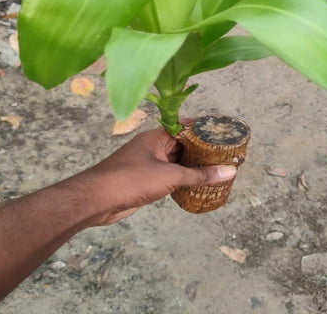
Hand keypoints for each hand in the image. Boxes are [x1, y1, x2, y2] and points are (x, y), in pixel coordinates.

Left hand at [82, 125, 236, 224]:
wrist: (96, 200)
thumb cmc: (132, 180)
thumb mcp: (169, 176)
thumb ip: (199, 175)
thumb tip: (229, 171)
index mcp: (157, 137)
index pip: (186, 127)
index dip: (204, 129)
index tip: (223, 134)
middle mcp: (153, 146)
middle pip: (182, 144)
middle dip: (202, 150)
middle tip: (225, 154)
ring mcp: (149, 163)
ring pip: (176, 161)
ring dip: (193, 166)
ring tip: (216, 168)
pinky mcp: (146, 179)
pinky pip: (169, 175)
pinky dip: (182, 178)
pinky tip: (197, 184)